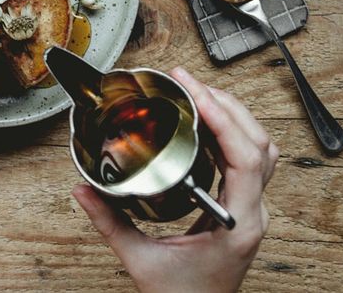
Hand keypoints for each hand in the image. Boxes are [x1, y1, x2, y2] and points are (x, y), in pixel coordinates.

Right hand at [73, 67, 277, 292]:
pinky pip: (249, 159)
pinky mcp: (242, 206)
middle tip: (187, 81)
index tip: (196, 93)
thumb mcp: (139, 261)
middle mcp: (252, 212)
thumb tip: (82, 190)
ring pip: (261, 148)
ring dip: (233, 114)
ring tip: (198, 91)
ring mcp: (251, 208)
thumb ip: (108, 223)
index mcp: (236, 224)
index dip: (225, 120)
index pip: (246, 160)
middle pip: (259, 144)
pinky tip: (206, 120)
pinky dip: (231, 131)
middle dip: (225, 103)